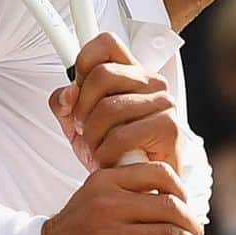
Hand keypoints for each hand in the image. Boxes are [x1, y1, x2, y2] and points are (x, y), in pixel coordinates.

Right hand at [34, 161, 211, 234]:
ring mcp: (111, 234)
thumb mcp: (93, 196)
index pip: (159, 174)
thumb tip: (168, 192)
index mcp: (106, 180)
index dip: (182, 190)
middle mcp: (109, 203)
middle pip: (169, 206)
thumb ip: (123, 187)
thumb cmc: (74, 231)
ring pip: (169, 234)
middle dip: (192, 223)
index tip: (188, 206)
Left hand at [48, 32, 181, 172]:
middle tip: (87, 130)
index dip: (83, 61)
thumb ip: (66, 105)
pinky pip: (121, 135)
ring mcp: (163, 103)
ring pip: (108, 107)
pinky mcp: (168, 127)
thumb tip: (66, 94)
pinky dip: (107, 153)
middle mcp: (151, 83)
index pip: (106, 43)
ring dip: (94, 137)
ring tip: (100, 149)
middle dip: (83, 109)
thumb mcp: (80, 125)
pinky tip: (112, 159)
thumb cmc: (115, 155)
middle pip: (101, 74)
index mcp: (132, 74)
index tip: (78, 89)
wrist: (138, 191)